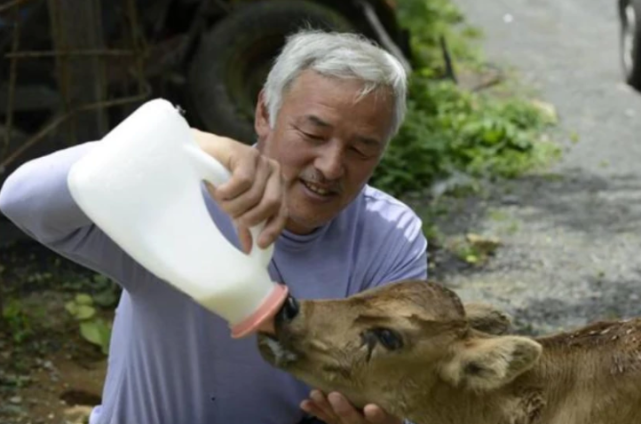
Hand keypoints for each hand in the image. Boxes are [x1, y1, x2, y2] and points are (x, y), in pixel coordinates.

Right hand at [192, 129, 286, 251]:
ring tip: (222, 201)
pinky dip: (229, 191)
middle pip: (272, 203)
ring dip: (234, 205)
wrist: (201, 154)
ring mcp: (262, 161)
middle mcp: (274, 171)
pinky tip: (219, 190)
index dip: (273, 229)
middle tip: (234, 217)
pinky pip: (243, 181)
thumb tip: (250, 249)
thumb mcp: (235, 206)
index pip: (283, 211)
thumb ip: (245, 224)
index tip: (260, 244)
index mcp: (277, 185)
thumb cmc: (220, 179)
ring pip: (254, 195)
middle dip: (251, 216)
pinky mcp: (246, 153)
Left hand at [301, 390, 402, 423]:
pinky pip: (327, 419)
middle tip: (334, 395)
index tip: (370, 408)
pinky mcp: (339, 423)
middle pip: (355, 420)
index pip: (382, 419)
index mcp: (385, 420)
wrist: (381, 419)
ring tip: (315, 394)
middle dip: (343, 409)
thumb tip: (389, 359)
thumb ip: (387, 385)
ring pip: (337, 420)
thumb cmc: (390, 401)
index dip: (376, 416)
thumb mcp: (393, 398)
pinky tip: (305, 403)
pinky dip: (316, 411)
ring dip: (325, 407)